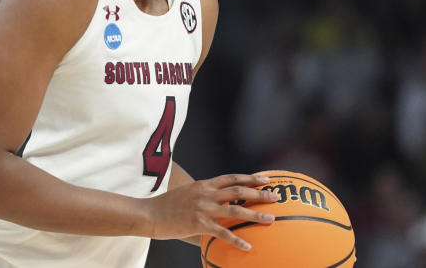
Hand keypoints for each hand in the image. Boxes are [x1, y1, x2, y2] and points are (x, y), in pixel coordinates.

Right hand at [144, 173, 279, 250]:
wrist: (149, 213)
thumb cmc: (167, 205)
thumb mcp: (187, 193)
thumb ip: (203, 194)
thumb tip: (219, 200)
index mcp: (204, 185)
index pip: (232, 178)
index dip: (250, 178)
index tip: (266, 179)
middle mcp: (206, 194)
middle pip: (239, 191)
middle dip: (260, 193)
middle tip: (276, 197)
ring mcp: (203, 208)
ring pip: (236, 210)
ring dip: (256, 214)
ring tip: (271, 219)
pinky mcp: (199, 224)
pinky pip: (222, 232)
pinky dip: (236, 240)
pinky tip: (248, 246)